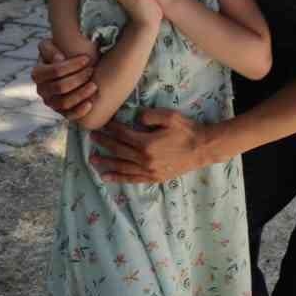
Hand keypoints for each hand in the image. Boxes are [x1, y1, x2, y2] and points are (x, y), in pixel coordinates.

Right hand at [31, 38, 98, 121]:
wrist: (71, 68)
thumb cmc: (63, 53)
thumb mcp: (53, 46)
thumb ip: (51, 48)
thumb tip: (59, 59)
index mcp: (37, 74)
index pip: (55, 71)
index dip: (71, 65)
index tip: (87, 59)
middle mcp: (42, 90)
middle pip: (60, 87)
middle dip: (78, 78)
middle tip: (92, 70)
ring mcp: (51, 103)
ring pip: (65, 102)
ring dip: (81, 94)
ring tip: (94, 85)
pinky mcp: (62, 112)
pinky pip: (70, 116)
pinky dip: (80, 111)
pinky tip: (91, 103)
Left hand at [90, 108, 215, 183]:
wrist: (203, 148)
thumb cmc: (187, 130)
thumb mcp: (170, 116)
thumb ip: (150, 116)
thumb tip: (136, 118)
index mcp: (146, 143)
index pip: (122, 134)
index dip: (111, 128)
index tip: (103, 124)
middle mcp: (144, 159)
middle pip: (118, 150)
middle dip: (104, 143)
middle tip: (91, 138)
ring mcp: (148, 170)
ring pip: (121, 167)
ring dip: (106, 163)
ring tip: (92, 160)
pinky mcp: (154, 177)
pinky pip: (131, 179)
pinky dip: (118, 178)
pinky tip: (106, 177)